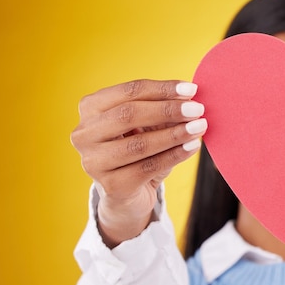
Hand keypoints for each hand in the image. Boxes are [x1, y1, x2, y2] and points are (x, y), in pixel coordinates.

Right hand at [70, 79, 206, 246]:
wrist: (129, 195)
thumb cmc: (139, 152)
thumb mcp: (148, 127)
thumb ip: (163, 111)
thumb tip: (190, 97)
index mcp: (90, 108)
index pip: (128, 92)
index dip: (161, 89)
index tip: (191, 89)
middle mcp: (84, 134)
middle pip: (129, 114)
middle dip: (168, 110)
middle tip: (198, 109)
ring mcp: (94, 161)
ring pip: (139, 144)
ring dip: (174, 134)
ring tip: (199, 127)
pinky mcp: (111, 186)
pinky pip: (148, 167)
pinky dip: (174, 155)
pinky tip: (193, 147)